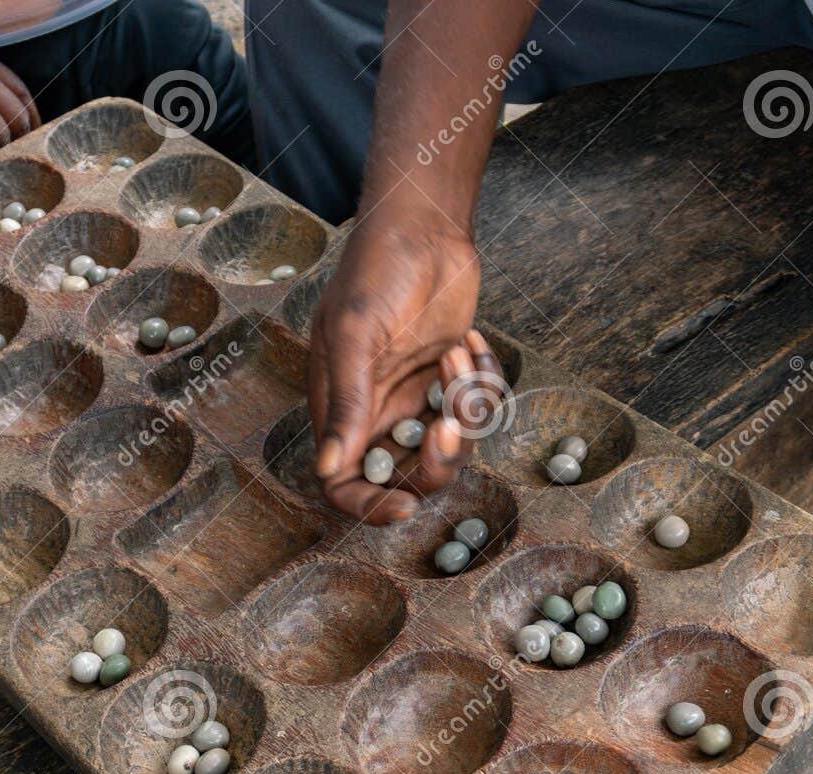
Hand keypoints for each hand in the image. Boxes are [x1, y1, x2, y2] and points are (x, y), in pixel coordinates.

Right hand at [310, 203, 493, 522]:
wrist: (425, 226)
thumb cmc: (376, 272)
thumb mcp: (356, 337)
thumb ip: (346, 405)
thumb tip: (328, 469)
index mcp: (341, 410)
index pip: (345, 483)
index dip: (370, 507)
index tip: (404, 509)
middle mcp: (377, 411)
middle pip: (409, 476)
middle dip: (437, 460)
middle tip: (451, 423)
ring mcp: (417, 396)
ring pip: (453, 446)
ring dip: (465, 408)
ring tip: (456, 353)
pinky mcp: (452, 379)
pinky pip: (479, 409)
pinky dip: (485, 380)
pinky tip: (473, 341)